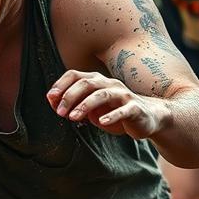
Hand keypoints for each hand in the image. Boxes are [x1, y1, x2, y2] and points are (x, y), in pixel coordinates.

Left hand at [46, 70, 166, 138]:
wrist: (148, 118)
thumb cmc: (115, 113)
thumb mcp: (92, 110)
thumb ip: (74, 105)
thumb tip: (51, 101)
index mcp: (97, 81)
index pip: (75, 75)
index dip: (61, 85)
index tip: (50, 98)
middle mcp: (109, 84)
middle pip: (86, 84)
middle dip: (70, 97)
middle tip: (59, 112)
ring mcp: (123, 95)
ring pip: (102, 94)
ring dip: (85, 106)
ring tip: (73, 118)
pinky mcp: (134, 108)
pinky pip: (123, 110)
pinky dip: (111, 115)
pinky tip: (102, 122)